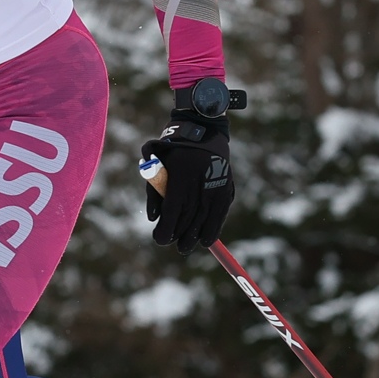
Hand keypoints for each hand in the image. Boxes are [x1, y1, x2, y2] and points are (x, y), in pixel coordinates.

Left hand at [141, 82, 235, 251]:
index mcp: (180, 177)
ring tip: (185, 246)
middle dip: (177, 235)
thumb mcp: (155, 161)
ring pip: (203, 221)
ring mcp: (214, 188)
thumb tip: (154, 218)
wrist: (203, 131)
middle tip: (170, 242)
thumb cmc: (172, 148)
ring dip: (193, 237)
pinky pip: (219, 216)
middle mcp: (199, 184)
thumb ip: (153, 190)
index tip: (160, 239)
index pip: (173, 212)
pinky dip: (212, 230)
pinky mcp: (225, 190)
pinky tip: (204, 241)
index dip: (166, 230)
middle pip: (187, 220)